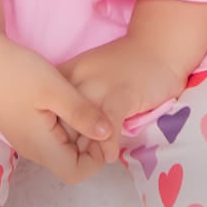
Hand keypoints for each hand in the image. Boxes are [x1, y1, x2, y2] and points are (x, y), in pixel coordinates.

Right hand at [0, 31, 115, 186]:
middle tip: (94, 109)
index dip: (95, 156)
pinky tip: (65, 97)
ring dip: (75, 129)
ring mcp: (25, 137)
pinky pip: (50, 133)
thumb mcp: (54, 88)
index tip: (101, 126)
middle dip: (87, 140)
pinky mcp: (22, 124)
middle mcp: (32, 149)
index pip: (76, 173)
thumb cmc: (16, 71)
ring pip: (60, 146)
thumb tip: (108, 134)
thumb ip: (82, 113)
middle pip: (69, 160)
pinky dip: (63, 121)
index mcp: (41, 147)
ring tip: (81, 100)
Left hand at [55, 36, 185, 165]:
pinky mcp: (121, 93)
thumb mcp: (89, 77)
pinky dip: (108, 143)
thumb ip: (76, 100)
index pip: (48, 111)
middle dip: (71, 144)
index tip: (66, 146)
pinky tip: (110, 155)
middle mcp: (77, 78)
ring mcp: (98, 85)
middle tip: (83, 159)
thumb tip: (69, 135)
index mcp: (67, 73)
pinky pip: (107, 125)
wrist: (158, 46)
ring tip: (96, 161)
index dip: (55, 134)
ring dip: (89, 149)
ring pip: (82, 127)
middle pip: (62, 122)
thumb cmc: (123, 64)